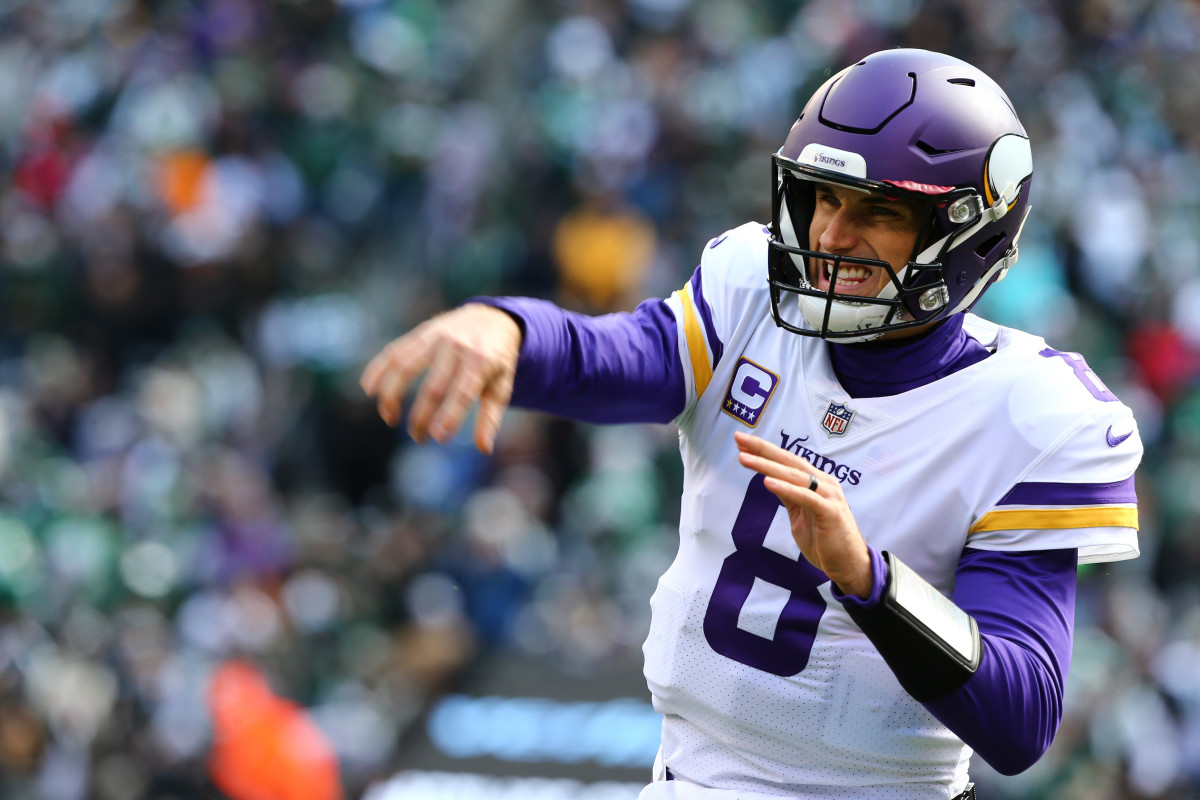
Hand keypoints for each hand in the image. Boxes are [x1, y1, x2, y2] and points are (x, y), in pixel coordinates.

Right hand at [360, 303, 521, 452]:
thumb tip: (483, 449)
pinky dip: (379, 369)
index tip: (437, 438)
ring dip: (392, 394)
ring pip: (405, 367)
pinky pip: (395, 351)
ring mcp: (436, 338)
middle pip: (433, 386)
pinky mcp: (421, 334)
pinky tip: (369, 389)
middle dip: (421, 416)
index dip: (449, 417)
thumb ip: (491, 418)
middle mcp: (457, 347)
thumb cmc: (498, 360)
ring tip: (389, 418)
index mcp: (481, 361)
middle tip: (418, 437)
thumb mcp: (502, 386)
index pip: (462, 394)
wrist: (492, 318)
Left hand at [734, 431, 872, 597]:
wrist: (848, 564)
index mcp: (817, 482)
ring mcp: (828, 496)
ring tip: (745, 459)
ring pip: (794, 475)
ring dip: (768, 466)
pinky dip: (786, 488)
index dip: (764, 451)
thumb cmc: (824, 539)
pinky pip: (805, 497)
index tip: (741, 442)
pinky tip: (768, 482)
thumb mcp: (800, 513)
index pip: (787, 461)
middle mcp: (824, 483)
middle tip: (739, 438)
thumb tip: (769, 479)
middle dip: (762, 449)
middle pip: (789, 461)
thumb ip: (788, 495)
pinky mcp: (829, 512)